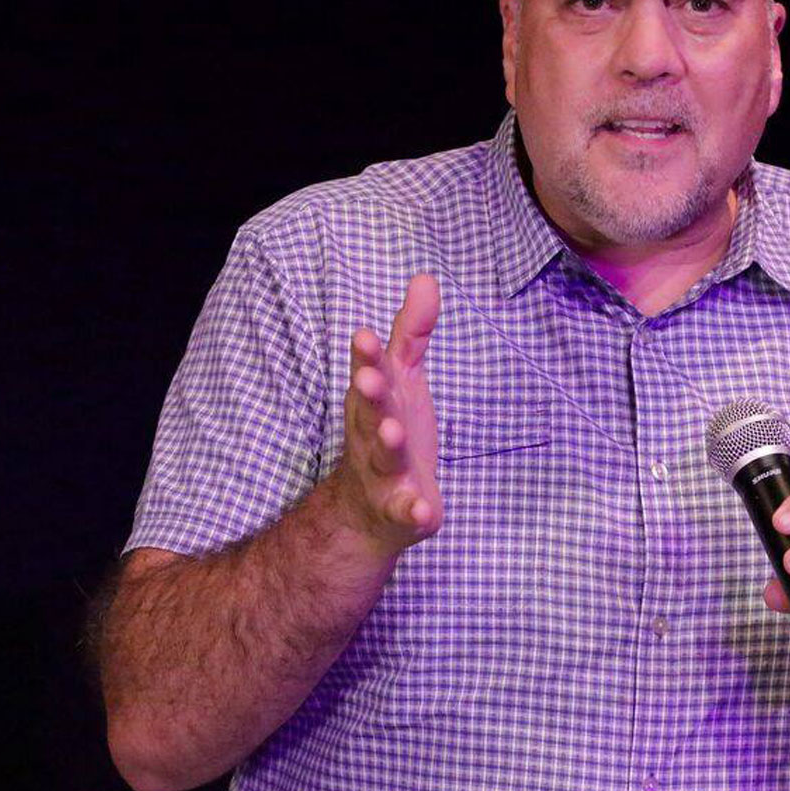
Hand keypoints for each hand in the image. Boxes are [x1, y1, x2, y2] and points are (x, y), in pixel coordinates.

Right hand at [335, 273, 441, 555]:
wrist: (371, 511)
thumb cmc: (390, 431)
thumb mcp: (404, 380)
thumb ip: (412, 334)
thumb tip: (426, 277)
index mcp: (374, 403)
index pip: (369, 376)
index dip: (366, 359)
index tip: (363, 335)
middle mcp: (373, 436)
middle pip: (369, 415)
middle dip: (369, 397)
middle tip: (369, 379)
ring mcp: (385, 476)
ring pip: (383, 460)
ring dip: (386, 445)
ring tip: (393, 431)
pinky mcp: (403, 511)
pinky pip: (407, 513)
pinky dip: (414, 512)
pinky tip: (425, 510)